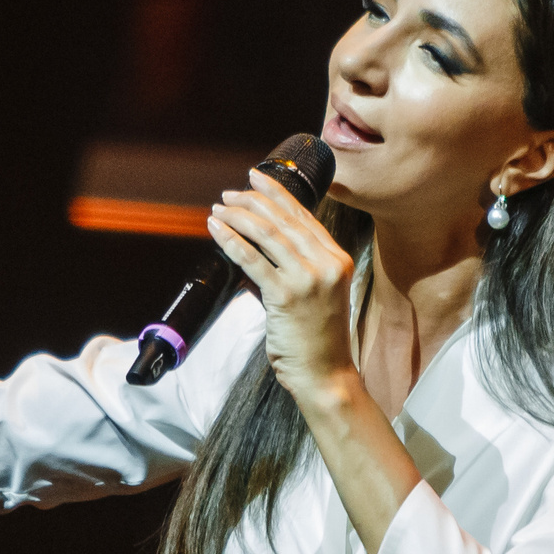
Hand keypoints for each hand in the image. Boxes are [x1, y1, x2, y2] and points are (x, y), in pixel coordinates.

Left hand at [206, 170, 359, 409]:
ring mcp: (307, 278)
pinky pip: (252, 259)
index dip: (276, 193)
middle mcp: (326, 263)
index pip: (303, 215)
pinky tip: (216, 230)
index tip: (256, 179)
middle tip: (229, 195)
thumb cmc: (319, 339)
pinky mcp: (285, 296)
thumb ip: (302, 266)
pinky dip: (231, 240)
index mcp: (337, 259)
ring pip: (267, 233)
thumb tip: (263, 244)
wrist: (325, 374)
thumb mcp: (320, 293)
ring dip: (237, 216)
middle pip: (283, 219)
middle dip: (252, 201)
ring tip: (219, 209)